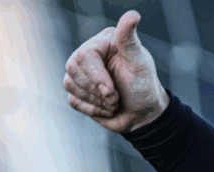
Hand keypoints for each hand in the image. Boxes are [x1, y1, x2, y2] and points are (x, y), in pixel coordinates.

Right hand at [62, 10, 169, 133]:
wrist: (144, 114)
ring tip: (114, 101)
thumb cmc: (144, 86)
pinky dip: (92, 109)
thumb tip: (133, 15)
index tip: (111, 91)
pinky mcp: (77, 91)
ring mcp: (81, 73)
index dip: (96, 76)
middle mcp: (88, 54)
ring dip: (96, 101)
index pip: (84, 55)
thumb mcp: (140, 63)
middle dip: (96, 90)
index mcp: (103, 42)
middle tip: (116, 97)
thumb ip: (130, 40)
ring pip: (70, 84)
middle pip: (72, 68)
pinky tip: (107, 108)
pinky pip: (73, 100)